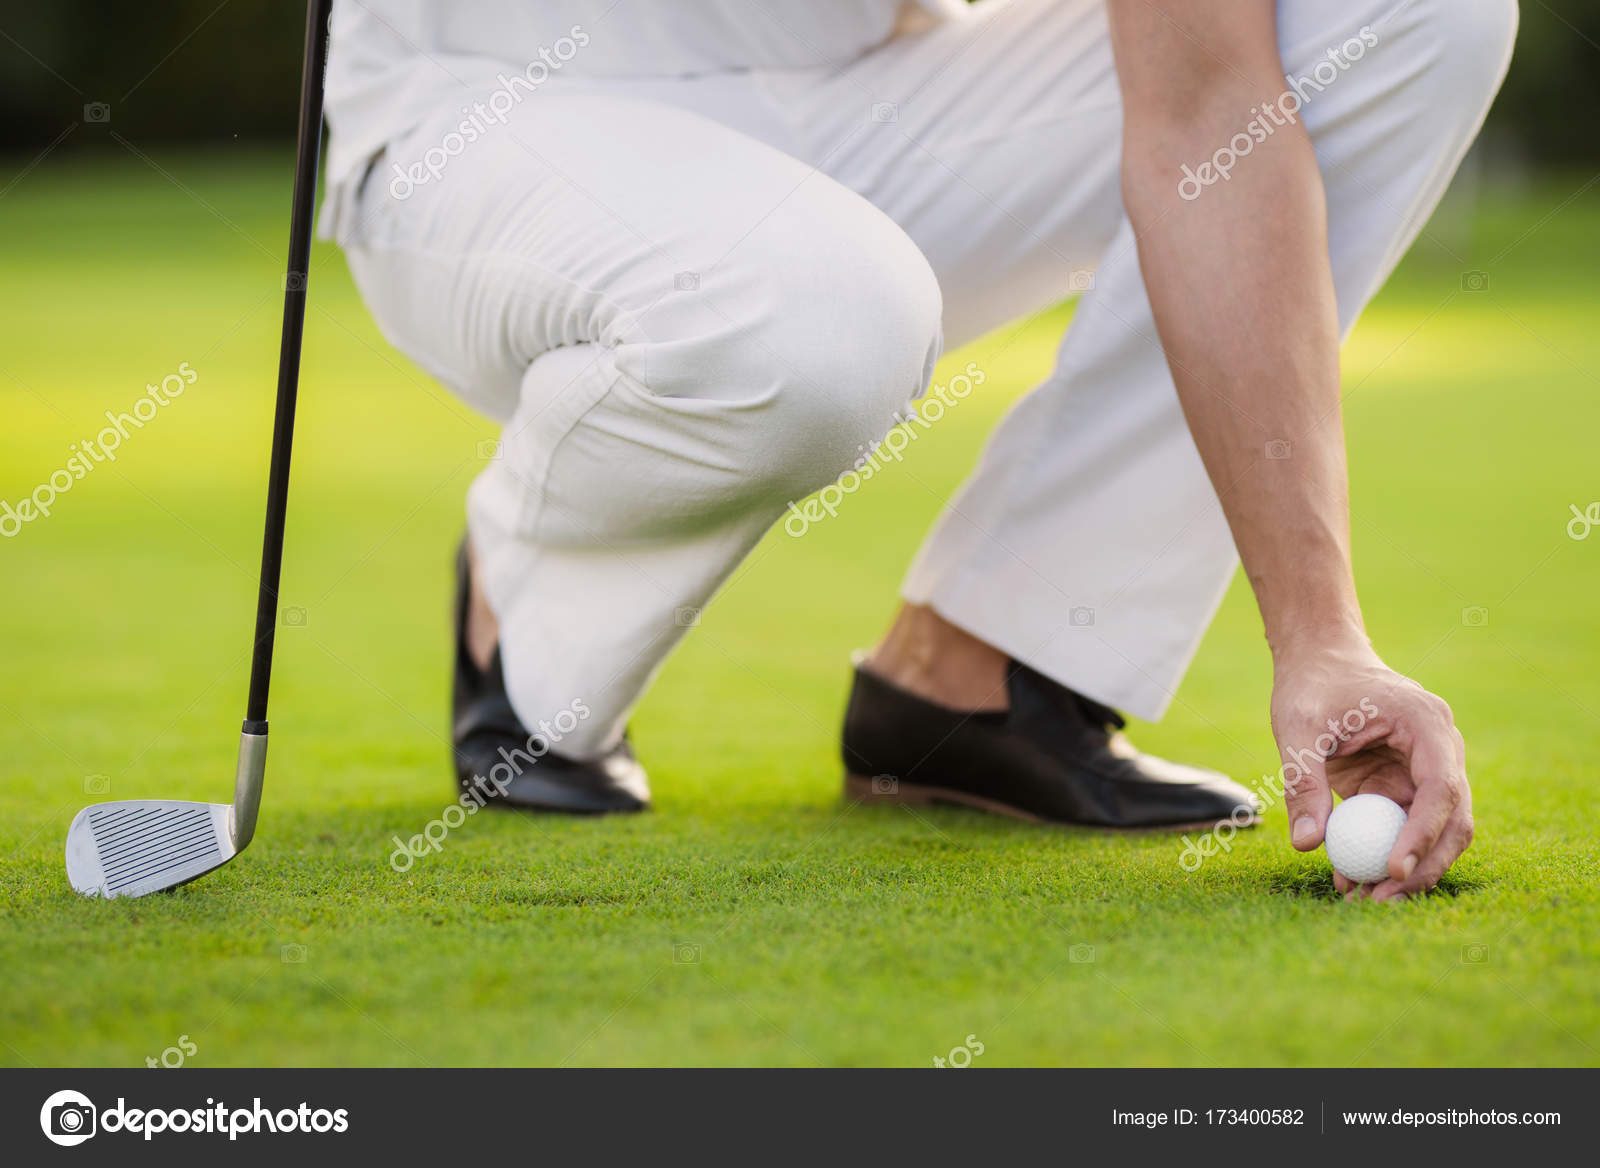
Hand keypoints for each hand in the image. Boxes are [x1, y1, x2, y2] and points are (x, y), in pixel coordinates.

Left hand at [1269, 640, 1470, 901]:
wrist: (1319, 660)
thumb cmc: (1312, 684)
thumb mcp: (1298, 726)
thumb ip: (1304, 781)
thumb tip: (1307, 843)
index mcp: (1426, 724)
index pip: (1440, 788)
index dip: (1422, 833)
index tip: (1392, 869)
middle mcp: (1439, 750)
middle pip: (1451, 819)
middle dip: (1422, 866)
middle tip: (1380, 900)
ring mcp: (1424, 771)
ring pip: (1431, 833)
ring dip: (1404, 870)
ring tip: (1360, 899)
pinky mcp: (1402, 787)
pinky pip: (1400, 830)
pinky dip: (1380, 856)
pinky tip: (1348, 880)